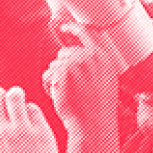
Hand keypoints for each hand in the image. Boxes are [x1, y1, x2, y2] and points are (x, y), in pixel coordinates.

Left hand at [42, 24, 119, 152]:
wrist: (93, 125)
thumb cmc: (98, 109)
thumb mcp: (105, 82)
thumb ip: (94, 65)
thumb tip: (79, 53)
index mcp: (103, 58)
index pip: (86, 33)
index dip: (73, 29)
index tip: (63, 27)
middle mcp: (90, 57)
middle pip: (65, 52)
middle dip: (62, 67)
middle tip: (68, 86)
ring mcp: (76, 63)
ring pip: (54, 64)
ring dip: (55, 78)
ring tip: (66, 94)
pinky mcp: (61, 73)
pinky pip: (48, 73)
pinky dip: (48, 85)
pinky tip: (58, 96)